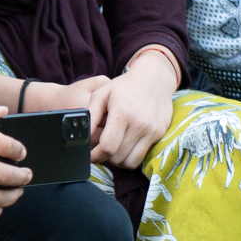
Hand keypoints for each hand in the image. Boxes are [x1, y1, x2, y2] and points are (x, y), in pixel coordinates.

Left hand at [90, 52, 176, 169]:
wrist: (154, 79)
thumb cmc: (123, 86)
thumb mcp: (102, 93)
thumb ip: (91, 114)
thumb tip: (82, 135)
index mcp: (122, 113)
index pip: (107, 147)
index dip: (95, 155)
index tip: (89, 155)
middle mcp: (139, 124)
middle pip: (117, 157)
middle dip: (105, 158)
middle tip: (100, 150)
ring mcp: (151, 131)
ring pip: (130, 162)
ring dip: (118, 160)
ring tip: (112, 149)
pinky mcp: (159, 134)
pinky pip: (142, 157)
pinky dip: (131, 157)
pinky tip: (124, 146)